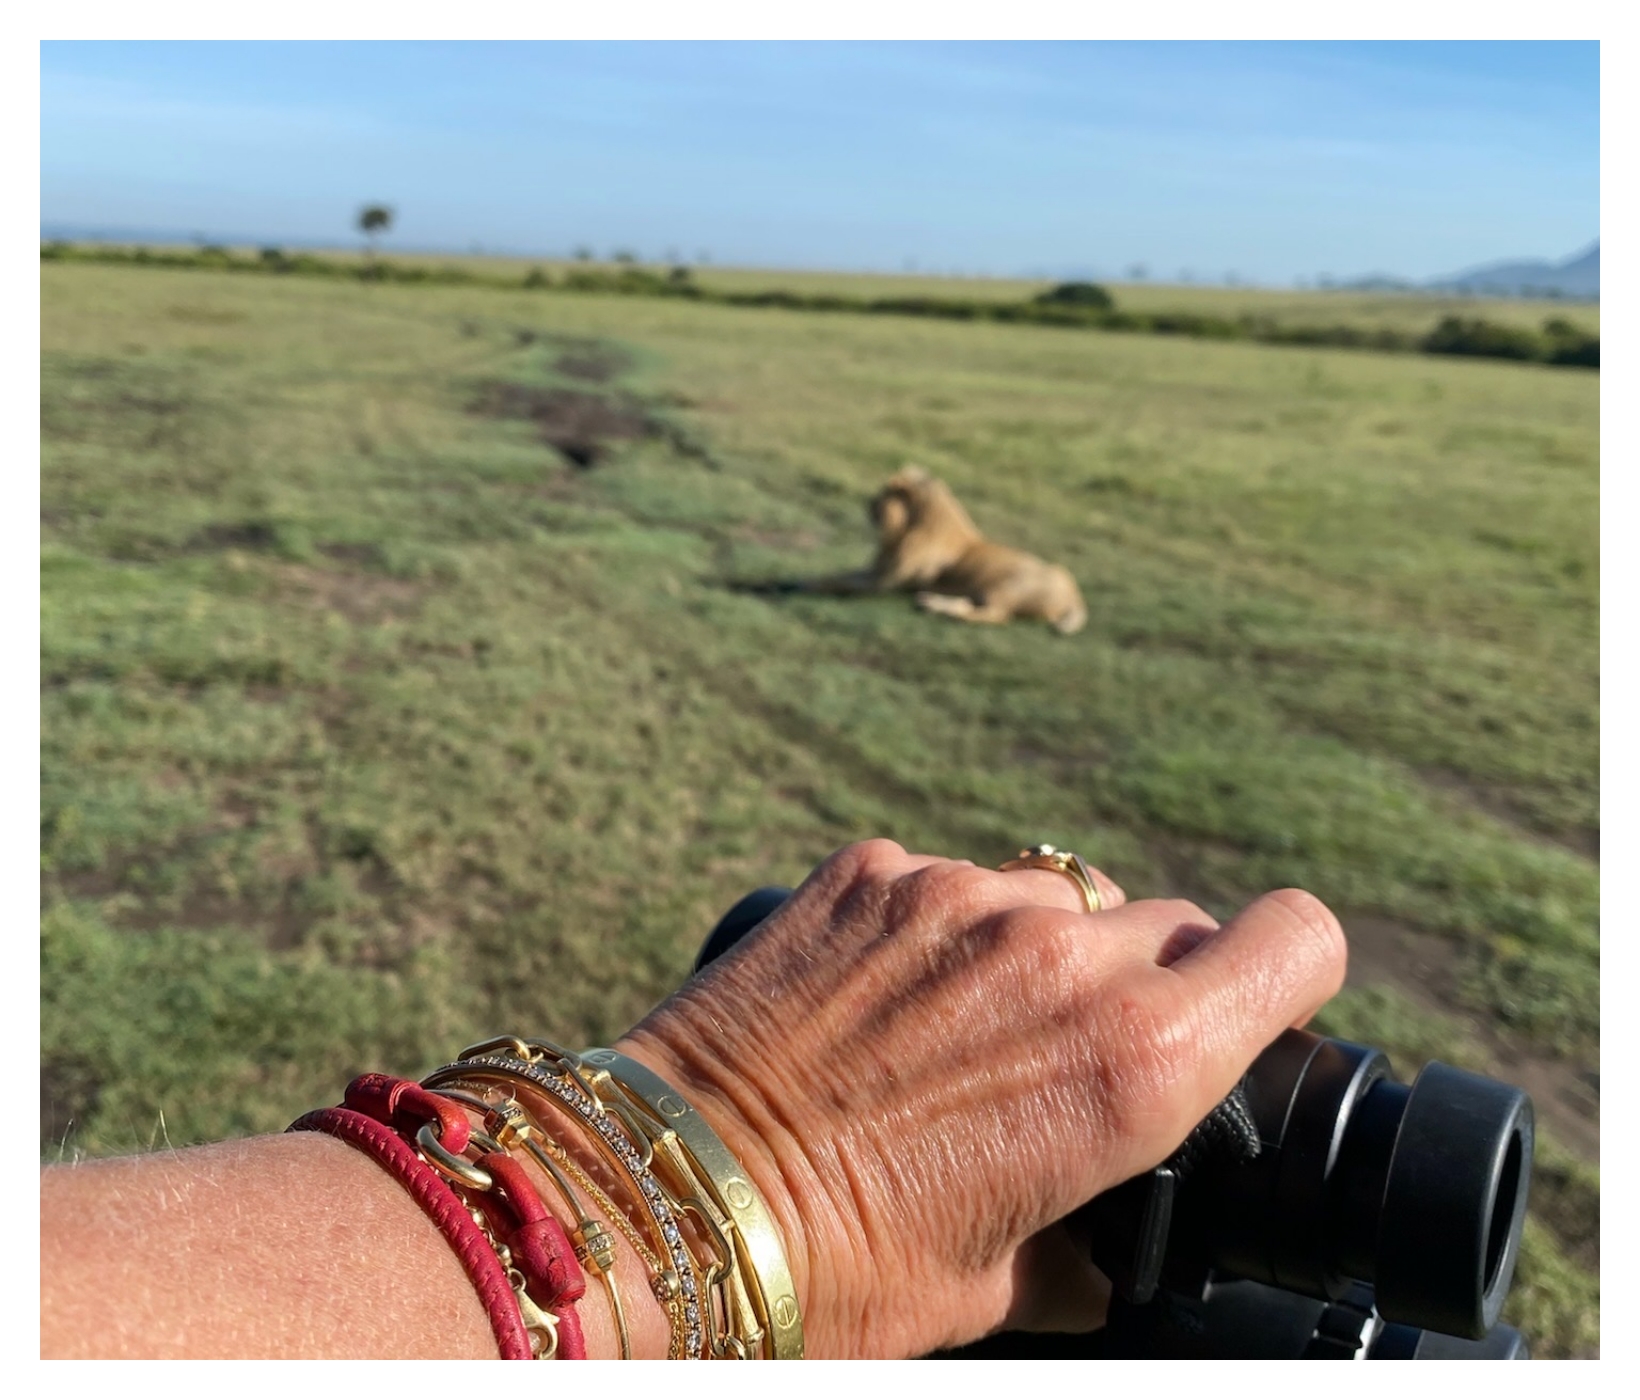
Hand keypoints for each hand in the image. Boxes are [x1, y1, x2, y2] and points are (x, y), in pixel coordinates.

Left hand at [616, 839, 1346, 1357]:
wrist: (676, 1198)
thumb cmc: (846, 1269)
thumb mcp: (1002, 1288)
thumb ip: (1088, 1247)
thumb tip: (1106, 1250)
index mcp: (1133, 1062)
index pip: (1294, 940)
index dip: (1289, 966)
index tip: (1257, 994)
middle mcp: (1061, 957)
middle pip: (1171, 922)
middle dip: (1147, 979)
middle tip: (1072, 1050)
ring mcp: (960, 896)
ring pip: (1058, 896)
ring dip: (1040, 948)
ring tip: (960, 1029)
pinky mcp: (873, 872)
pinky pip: (948, 880)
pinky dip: (938, 927)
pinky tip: (880, 996)